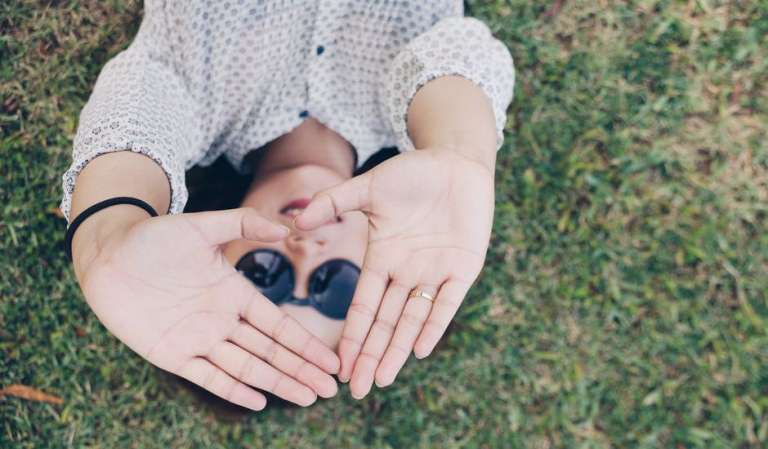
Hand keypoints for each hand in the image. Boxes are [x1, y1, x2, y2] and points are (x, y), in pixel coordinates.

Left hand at [72, 207, 339, 409]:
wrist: (107, 255)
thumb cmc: (153, 238)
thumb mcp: (202, 226)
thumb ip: (244, 222)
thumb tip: (287, 226)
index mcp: (235, 293)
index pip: (278, 324)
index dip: (305, 343)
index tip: (331, 358)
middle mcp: (223, 320)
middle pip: (270, 352)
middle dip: (301, 370)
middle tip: (330, 389)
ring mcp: (199, 340)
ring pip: (247, 367)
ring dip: (278, 382)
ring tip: (307, 397)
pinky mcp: (171, 354)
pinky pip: (207, 377)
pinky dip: (233, 389)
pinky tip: (258, 400)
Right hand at [294, 148, 494, 397]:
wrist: (454, 162)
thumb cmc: (411, 173)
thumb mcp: (368, 187)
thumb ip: (334, 202)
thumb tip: (297, 220)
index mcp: (382, 258)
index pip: (363, 307)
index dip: (352, 335)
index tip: (339, 364)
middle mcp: (405, 272)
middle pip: (385, 323)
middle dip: (371, 355)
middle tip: (357, 391)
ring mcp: (434, 272)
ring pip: (413, 319)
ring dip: (397, 349)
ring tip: (382, 379)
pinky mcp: (463, 267)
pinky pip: (447, 302)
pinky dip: (434, 324)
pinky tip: (419, 349)